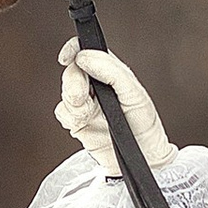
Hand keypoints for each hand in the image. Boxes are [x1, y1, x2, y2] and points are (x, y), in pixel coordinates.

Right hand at [55, 45, 175, 178]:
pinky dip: (70, 117)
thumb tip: (84, 57)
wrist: (143, 157)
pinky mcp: (78, 122)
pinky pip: (62, 113)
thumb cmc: (144, 123)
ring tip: (89, 113)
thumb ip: (111, 72)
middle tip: (83, 96)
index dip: (73, 50)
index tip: (66, 58)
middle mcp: (96, 85)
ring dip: (74, 103)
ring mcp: (86, 104)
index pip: (87, 51)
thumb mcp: (134, 93)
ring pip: (65, 93)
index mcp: (110, 72)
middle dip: (73, 83)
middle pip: (72, 72)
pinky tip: (83, 123)